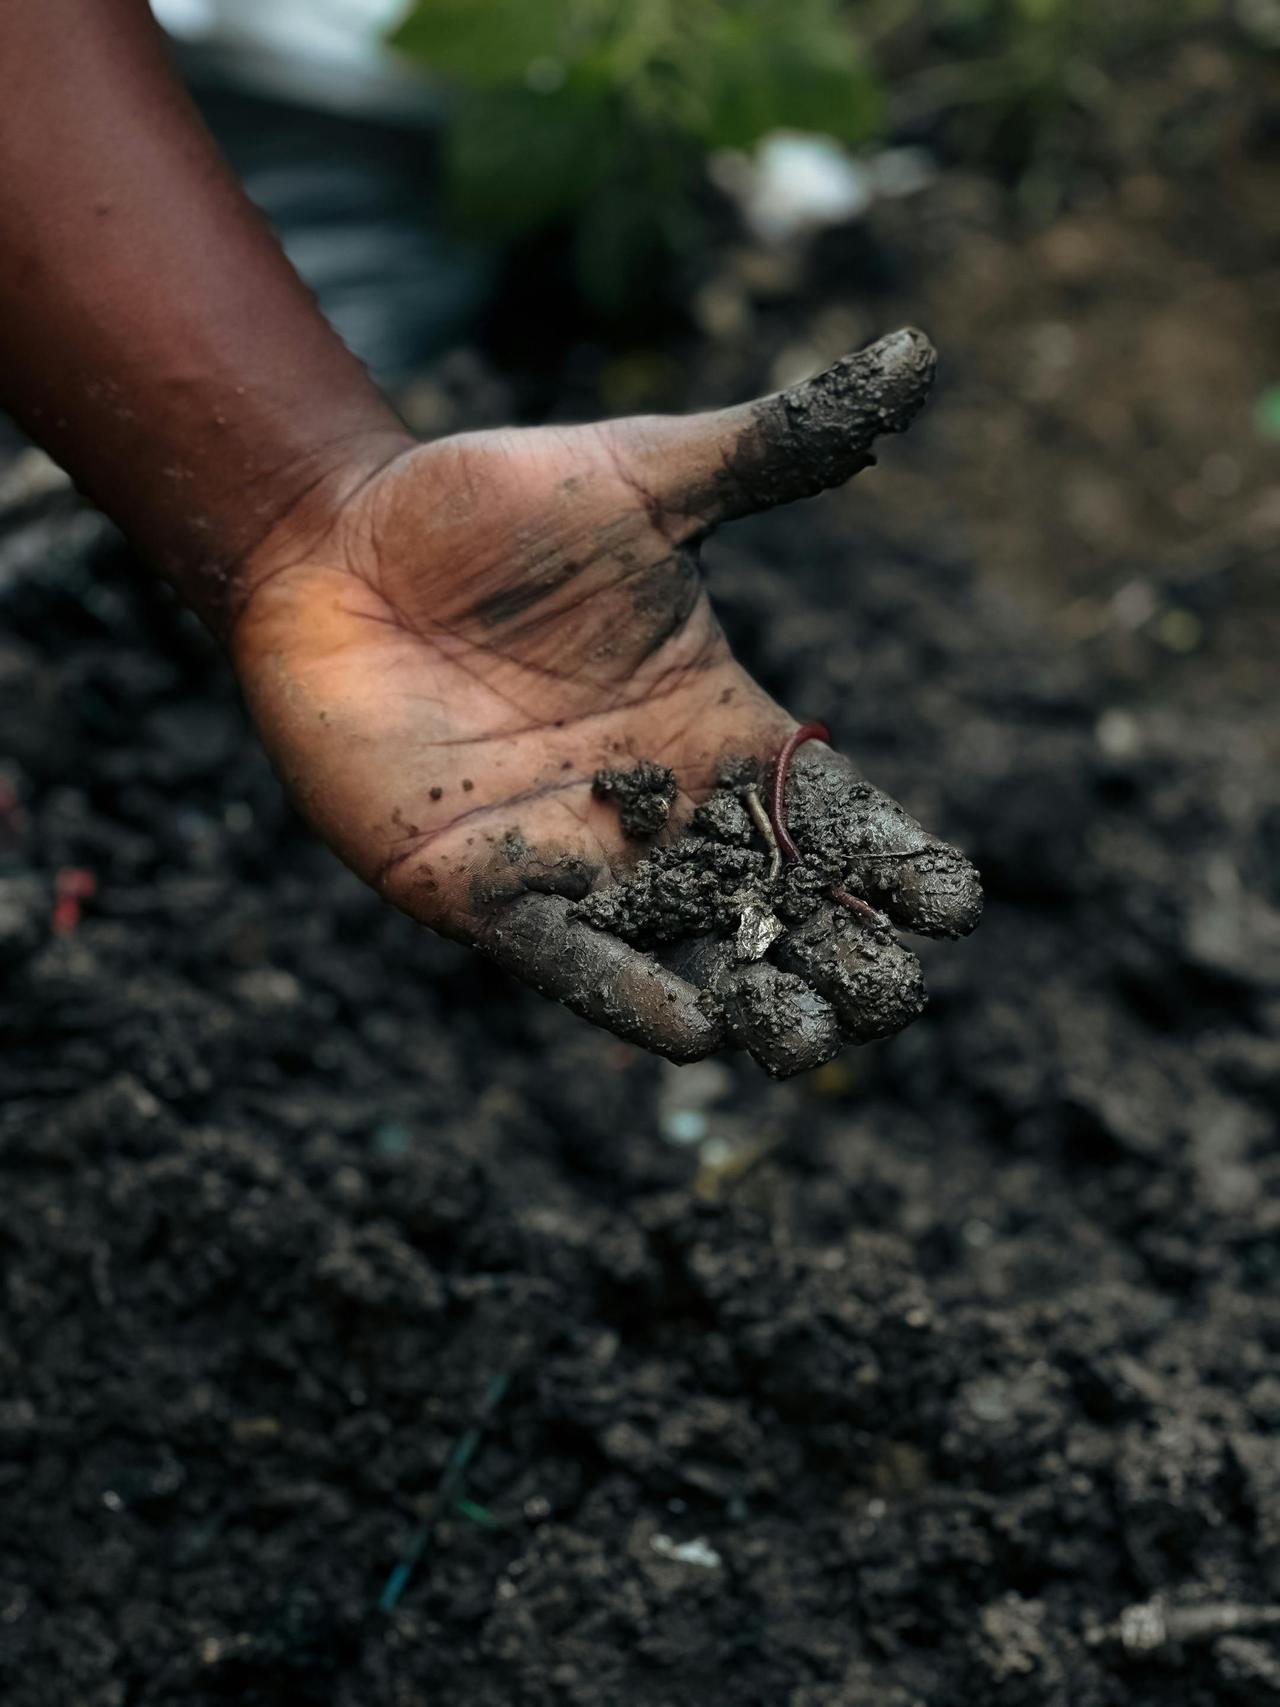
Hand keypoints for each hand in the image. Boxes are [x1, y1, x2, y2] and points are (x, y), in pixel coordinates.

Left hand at [230, 331, 980, 1075]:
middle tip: (892, 989)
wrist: (331, 548)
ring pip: (689, 953)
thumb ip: (774, 448)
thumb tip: (921, 354)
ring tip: (806, 1033)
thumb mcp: (643, 474)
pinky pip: (569, 957)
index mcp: (719, 727)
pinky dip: (629, 995)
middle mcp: (662, 809)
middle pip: (779, 907)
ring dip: (757, 1002)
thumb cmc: (486, 511)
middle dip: (842, 955)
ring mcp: (577, 856)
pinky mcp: (483, 888)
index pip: (833, 815)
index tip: (953, 901)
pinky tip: (692, 1031)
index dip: (897, 861)